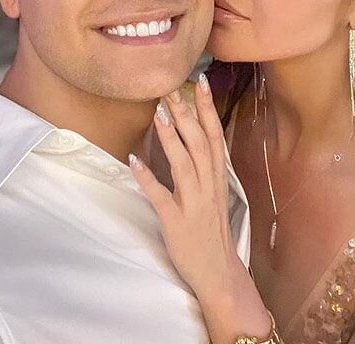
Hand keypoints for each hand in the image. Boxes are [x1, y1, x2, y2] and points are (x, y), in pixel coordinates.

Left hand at [129, 74, 272, 343]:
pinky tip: (134, 161)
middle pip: (200, 143)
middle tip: (172, 87)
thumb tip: (190, 138)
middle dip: (187, 114)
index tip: (200, 81)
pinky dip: (148, 179)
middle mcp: (209, 187)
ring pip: (185, 165)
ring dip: (172, 138)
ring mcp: (195, 204)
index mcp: (218, 178)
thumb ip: (204, 168)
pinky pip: (162, 198)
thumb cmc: (213, 231)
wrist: (220, 274)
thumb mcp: (214, 195)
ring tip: (159, 113)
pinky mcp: (177, 223)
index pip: (215, 136)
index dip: (207, 108)